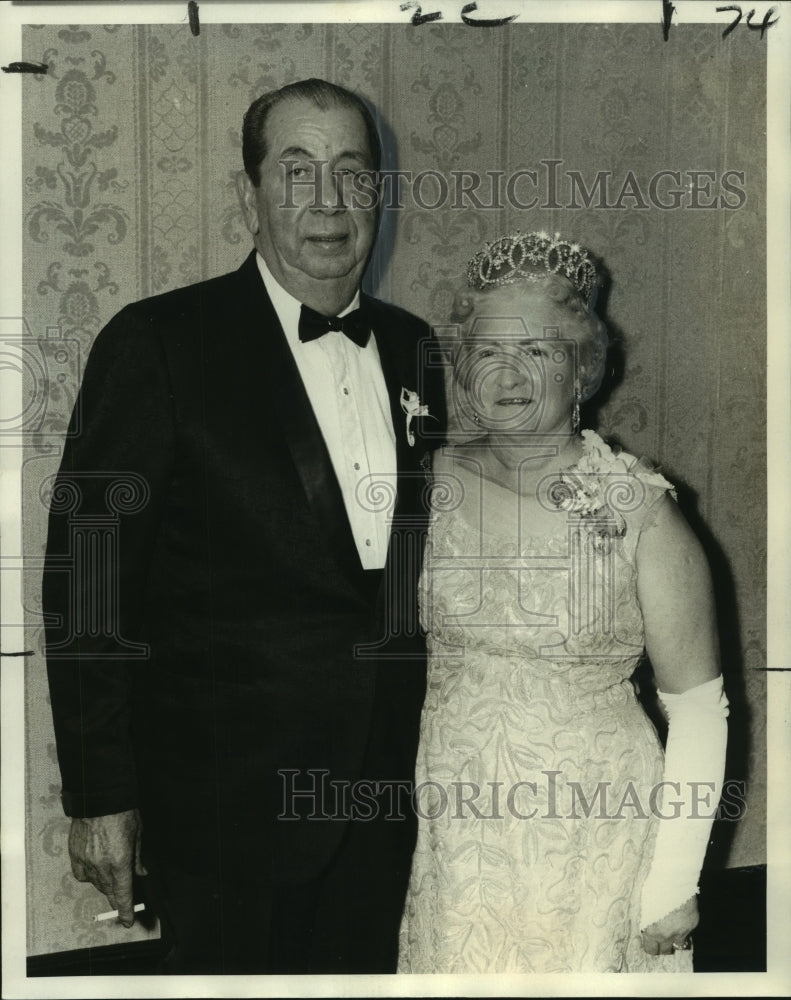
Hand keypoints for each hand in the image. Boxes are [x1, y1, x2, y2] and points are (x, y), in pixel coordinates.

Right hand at [68, 808, 146, 926]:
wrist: (98, 797)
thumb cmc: (123, 812)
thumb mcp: (138, 834)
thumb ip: (138, 858)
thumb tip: (141, 873)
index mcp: (120, 861)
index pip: (123, 894)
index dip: (125, 910)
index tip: (127, 920)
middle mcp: (101, 865)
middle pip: (109, 891)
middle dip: (117, 896)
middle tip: (123, 898)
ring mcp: (86, 860)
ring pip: (95, 883)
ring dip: (105, 884)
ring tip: (112, 875)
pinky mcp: (74, 854)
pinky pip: (81, 874)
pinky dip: (88, 876)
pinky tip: (95, 870)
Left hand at [641, 895, 698, 955]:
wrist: (673, 879)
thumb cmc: (654, 889)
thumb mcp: (645, 907)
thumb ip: (648, 922)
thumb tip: (648, 928)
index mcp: (652, 931)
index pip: (651, 950)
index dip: (650, 946)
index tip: (649, 941)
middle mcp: (668, 935)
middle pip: (666, 951)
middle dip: (663, 946)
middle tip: (661, 939)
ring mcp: (682, 930)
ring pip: (679, 944)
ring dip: (675, 940)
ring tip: (671, 930)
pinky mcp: (692, 924)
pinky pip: (687, 932)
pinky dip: (683, 928)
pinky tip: (679, 918)